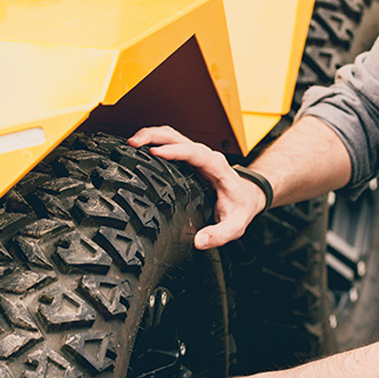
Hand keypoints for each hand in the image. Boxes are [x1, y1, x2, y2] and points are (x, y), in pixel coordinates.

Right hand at [128, 126, 267, 248]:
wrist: (247, 196)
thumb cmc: (240, 207)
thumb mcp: (235, 225)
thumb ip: (219, 235)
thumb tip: (199, 241)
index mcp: (218, 169)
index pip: (196, 154)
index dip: (175, 151)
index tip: (155, 153)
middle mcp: (207, 157)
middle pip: (179, 138)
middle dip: (155, 136)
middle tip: (133, 144)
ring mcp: (197, 155)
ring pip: (173, 136)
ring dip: (152, 136)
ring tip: (131, 144)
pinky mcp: (189, 157)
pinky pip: (171, 143)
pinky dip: (155, 141)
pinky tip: (141, 148)